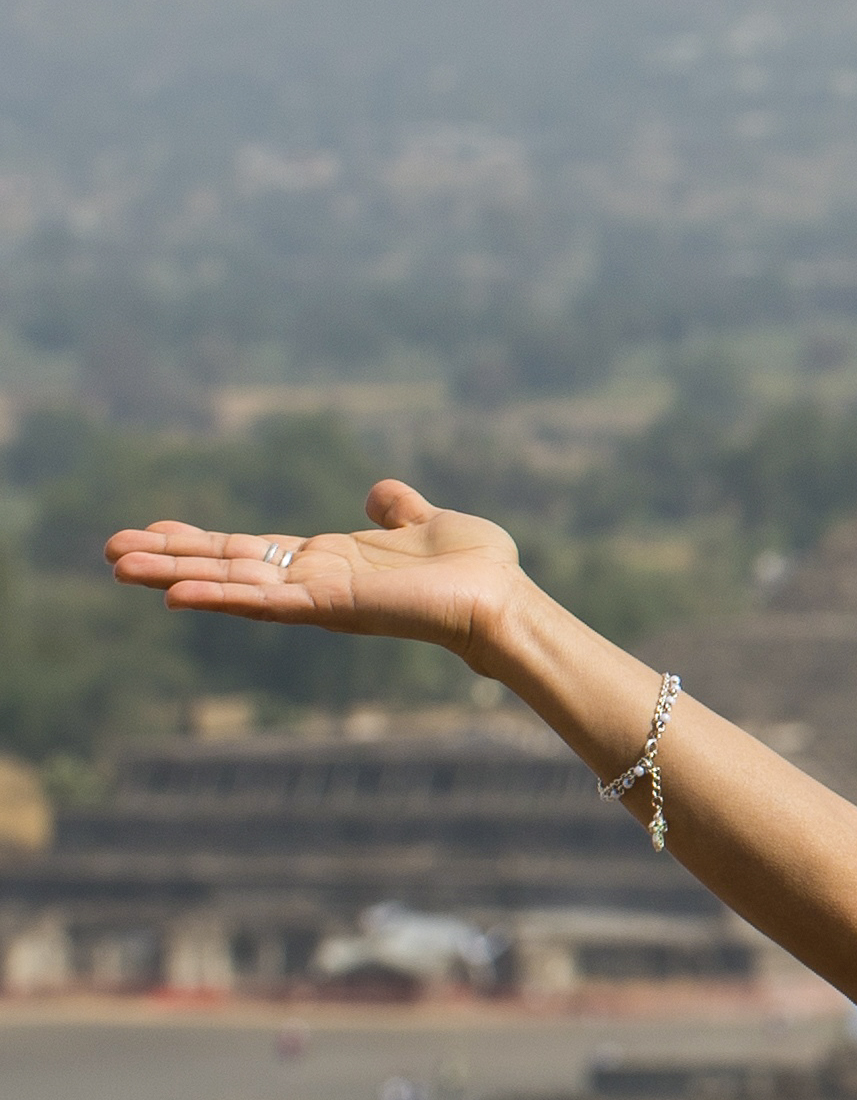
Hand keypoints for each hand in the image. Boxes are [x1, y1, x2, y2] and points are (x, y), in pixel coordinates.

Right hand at [103, 480, 533, 661]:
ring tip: (119, 568)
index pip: (248, 550)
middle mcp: (313, 582)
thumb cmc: (476, 569)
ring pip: (233, 586)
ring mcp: (318, 598)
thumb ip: (398, 508)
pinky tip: (177, 595)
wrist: (505, 600)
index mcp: (327, 561)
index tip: (150, 531)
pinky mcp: (331, 609)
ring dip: (176, 577)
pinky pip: (267, 604)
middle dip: (169, 559)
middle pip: (226, 567)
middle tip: (109, 551)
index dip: (199, 541)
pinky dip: (223, 599)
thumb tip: (379, 491)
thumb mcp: (427, 521)